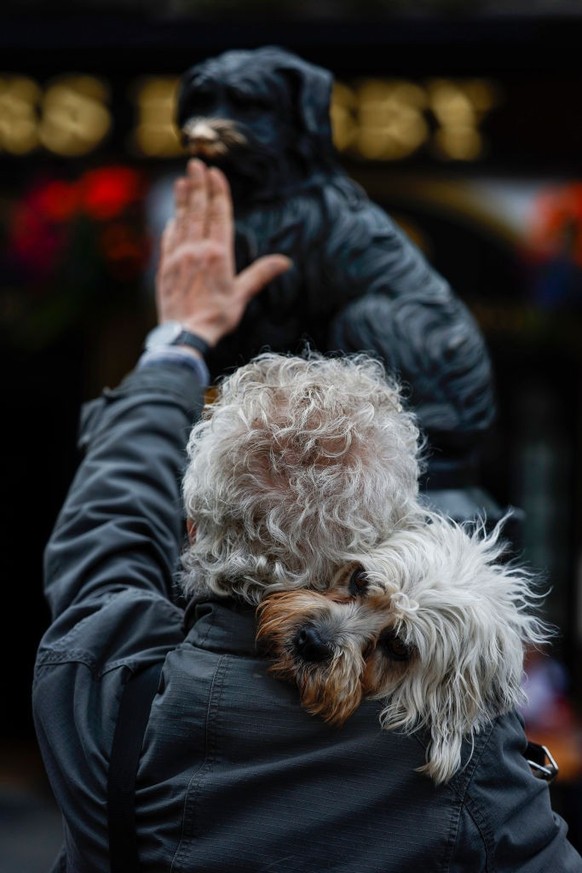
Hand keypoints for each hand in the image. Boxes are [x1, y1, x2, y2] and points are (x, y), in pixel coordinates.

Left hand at [156, 158, 291, 348]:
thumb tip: (284, 261)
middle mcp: (196, 250)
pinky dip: (172, 224)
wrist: (185, 333)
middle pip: (198, 211)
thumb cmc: (216, 317)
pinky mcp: (165, 267)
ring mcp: (178, 256)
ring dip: (183, 199)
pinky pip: (168, 238)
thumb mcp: (242, 295)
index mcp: (218, 254)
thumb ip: (261, 274)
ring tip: (183, 180)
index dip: (218, 192)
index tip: (215, 173)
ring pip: (181, 220)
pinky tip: (173, 216)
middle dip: (198, 185)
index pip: (219, 215)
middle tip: (196, 164)